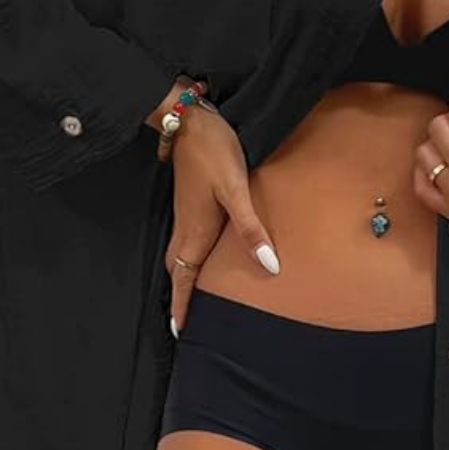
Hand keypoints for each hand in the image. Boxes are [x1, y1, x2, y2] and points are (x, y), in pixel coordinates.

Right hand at [164, 106, 280, 335]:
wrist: (189, 119)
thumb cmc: (213, 151)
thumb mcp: (236, 190)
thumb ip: (251, 228)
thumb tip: (269, 265)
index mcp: (195, 231)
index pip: (184, 278)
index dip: (182, 304)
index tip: (179, 331)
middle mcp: (186, 228)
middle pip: (178, 272)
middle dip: (180, 298)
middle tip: (183, 323)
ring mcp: (186, 215)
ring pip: (180, 257)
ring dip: (183, 279)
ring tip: (190, 299)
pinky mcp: (190, 204)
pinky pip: (185, 242)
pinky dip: (187, 260)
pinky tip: (200, 258)